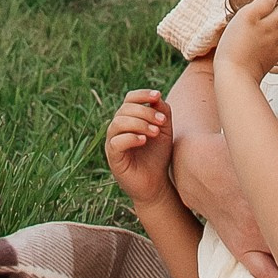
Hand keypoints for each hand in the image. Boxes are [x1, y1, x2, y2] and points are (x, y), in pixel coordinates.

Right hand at [105, 88, 174, 209]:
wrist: (156, 183)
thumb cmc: (158, 155)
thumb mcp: (164, 130)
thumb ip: (162, 112)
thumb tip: (157, 97)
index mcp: (128, 118)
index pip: (130, 99)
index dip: (142, 94)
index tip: (157, 96)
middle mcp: (117, 128)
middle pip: (125, 109)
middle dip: (146, 112)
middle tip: (162, 121)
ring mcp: (113, 142)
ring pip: (118, 123)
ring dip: (139, 123)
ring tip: (155, 132)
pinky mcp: (113, 157)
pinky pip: (116, 142)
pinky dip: (130, 138)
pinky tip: (144, 141)